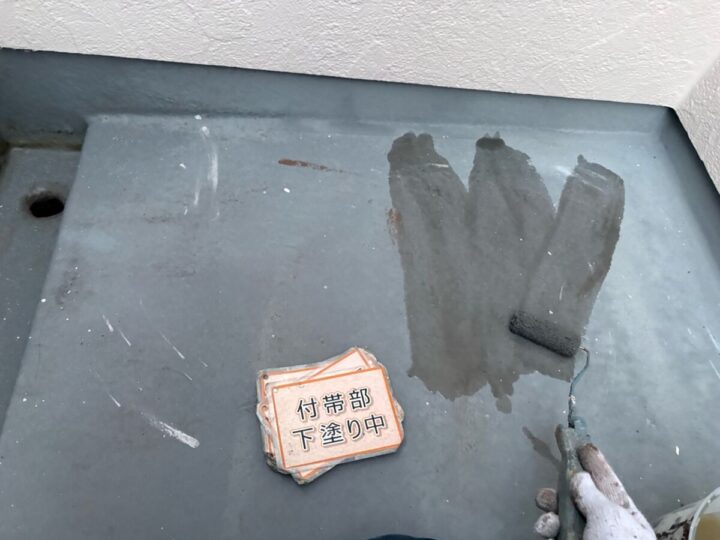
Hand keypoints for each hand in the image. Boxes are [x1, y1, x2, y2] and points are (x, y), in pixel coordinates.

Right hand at [534, 444, 654, 538]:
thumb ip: (590, 494)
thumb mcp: (608, 517)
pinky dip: (546, 530)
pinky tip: (543, 532)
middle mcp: (604, 526)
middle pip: (579, 498)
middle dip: (562, 491)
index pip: (608, 481)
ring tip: (547, 518)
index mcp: (623, 514)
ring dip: (550, 513)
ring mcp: (587, 539)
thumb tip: (578, 477)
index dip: (595, 461)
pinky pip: (554, 535)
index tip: (582, 442)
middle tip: (548, 491)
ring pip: (562, 517)